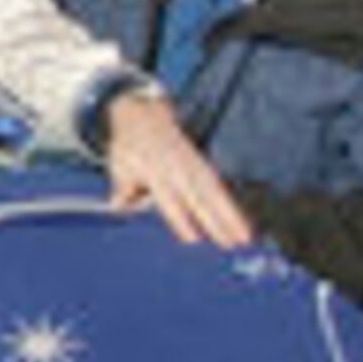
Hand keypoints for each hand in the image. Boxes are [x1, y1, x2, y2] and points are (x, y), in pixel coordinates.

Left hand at [104, 90, 253, 248]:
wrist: (144, 115)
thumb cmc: (129, 148)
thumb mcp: (118, 165)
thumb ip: (122, 188)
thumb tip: (116, 207)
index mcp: (155, 172)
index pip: (171, 201)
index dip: (182, 220)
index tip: (194, 240)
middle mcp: (178, 170)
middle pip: (201, 200)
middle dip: (217, 223)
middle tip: (231, 245)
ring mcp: (194, 166)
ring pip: (216, 195)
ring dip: (233, 217)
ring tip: (245, 238)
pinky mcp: (203, 165)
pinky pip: (219, 188)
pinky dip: (232, 206)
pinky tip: (242, 224)